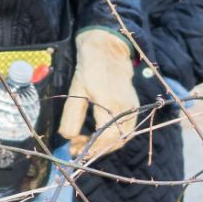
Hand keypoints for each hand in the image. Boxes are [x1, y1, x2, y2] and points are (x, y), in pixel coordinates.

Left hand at [59, 28, 142, 161]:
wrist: (108, 51)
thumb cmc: (89, 70)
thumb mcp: (75, 91)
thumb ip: (71, 116)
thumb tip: (69, 138)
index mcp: (111, 102)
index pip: (108, 136)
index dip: (93, 147)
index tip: (76, 150)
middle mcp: (126, 107)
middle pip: (117, 140)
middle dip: (97, 149)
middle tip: (78, 148)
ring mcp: (132, 108)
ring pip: (123, 137)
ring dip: (104, 145)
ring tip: (85, 143)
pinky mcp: (134, 108)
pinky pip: (125, 130)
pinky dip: (111, 138)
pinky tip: (96, 135)